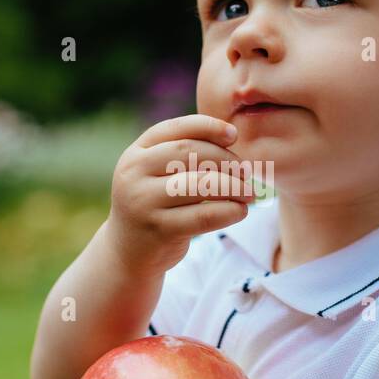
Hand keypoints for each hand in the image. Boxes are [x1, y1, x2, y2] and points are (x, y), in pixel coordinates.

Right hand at [106, 113, 258, 276]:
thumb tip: (230, 135)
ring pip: (200, 185)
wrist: (129, 252)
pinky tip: (240, 211)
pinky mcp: (160, 229)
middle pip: (190, 153)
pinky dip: (229, 211)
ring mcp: (144, 202)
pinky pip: (204, 216)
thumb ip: (183, 153)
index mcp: (135, 153)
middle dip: (225, 159)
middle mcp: (135, 174)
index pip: (175, 129)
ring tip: (249, 193)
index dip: (208, 127)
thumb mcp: (158, 174)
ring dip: (233, 186)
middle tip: (246, 172)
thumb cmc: (155, 204)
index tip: (234, 135)